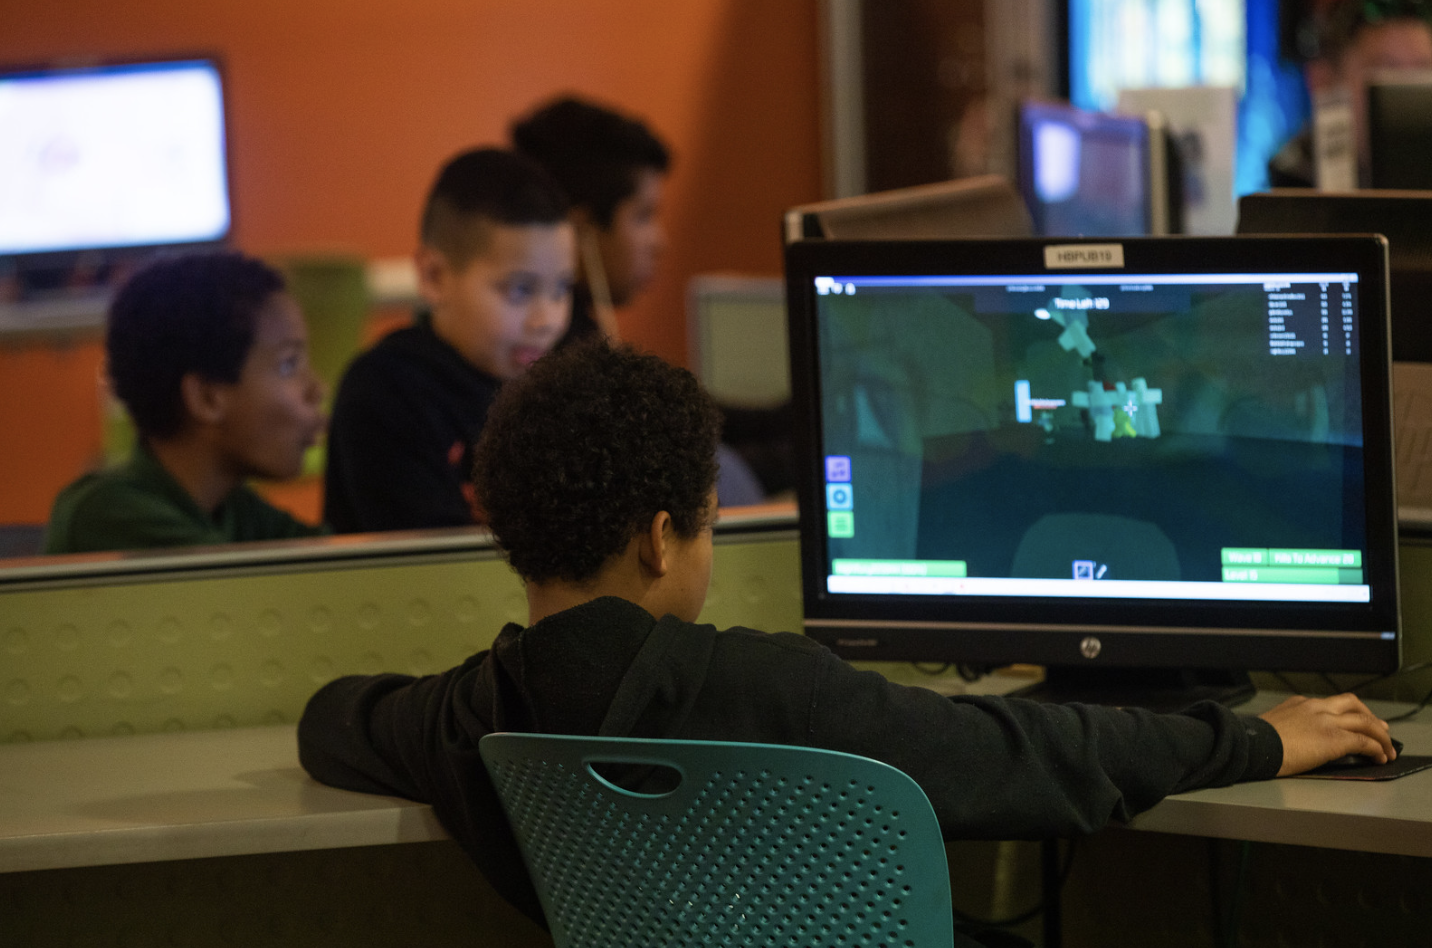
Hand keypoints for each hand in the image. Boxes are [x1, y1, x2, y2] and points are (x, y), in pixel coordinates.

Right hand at [1259, 693, 1394, 776]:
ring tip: (1387, 748)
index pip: (1329, 704)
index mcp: (1298, 704)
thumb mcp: (1270, 727)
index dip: (1347, 713)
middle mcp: (1315, 707)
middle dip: (1369, 716)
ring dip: (1380, 734)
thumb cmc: (1254, 742)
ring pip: (1364, 720)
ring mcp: (1326, 721)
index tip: (1352, 721)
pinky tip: (1380, 757)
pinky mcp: (1334, 738)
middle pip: (1352, 704)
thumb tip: (1290, 740)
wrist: (1252, 745)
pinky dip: (1377, 748)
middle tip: (1380, 728)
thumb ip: (1286, 728)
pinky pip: (1364, 741)